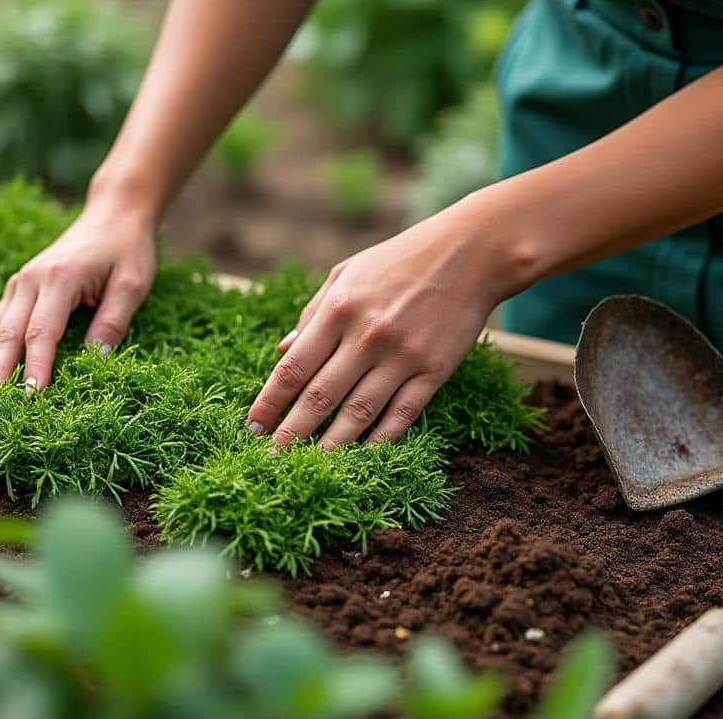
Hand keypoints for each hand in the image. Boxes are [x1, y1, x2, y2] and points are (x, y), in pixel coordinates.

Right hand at [0, 205, 155, 390]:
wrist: (112, 214)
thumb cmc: (126, 250)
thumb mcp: (132, 284)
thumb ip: (113, 322)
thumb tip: (96, 361)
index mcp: (59, 279)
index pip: (42, 332)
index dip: (36, 366)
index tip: (30, 396)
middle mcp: (30, 281)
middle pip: (8, 333)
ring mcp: (18, 284)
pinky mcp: (15, 288)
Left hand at [246, 202, 525, 448]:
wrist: (471, 253)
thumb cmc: (400, 261)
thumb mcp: (347, 274)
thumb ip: (312, 314)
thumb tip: (282, 352)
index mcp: (339, 309)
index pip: (293, 368)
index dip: (269, 402)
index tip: (251, 427)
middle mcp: (367, 335)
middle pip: (319, 397)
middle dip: (290, 434)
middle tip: (269, 462)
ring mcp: (403, 356)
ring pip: (358, 414)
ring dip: (330, 447)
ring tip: (309, 469)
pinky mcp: (435, 370)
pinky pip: (402, 415)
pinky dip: (380, 441)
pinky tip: (361, 459)